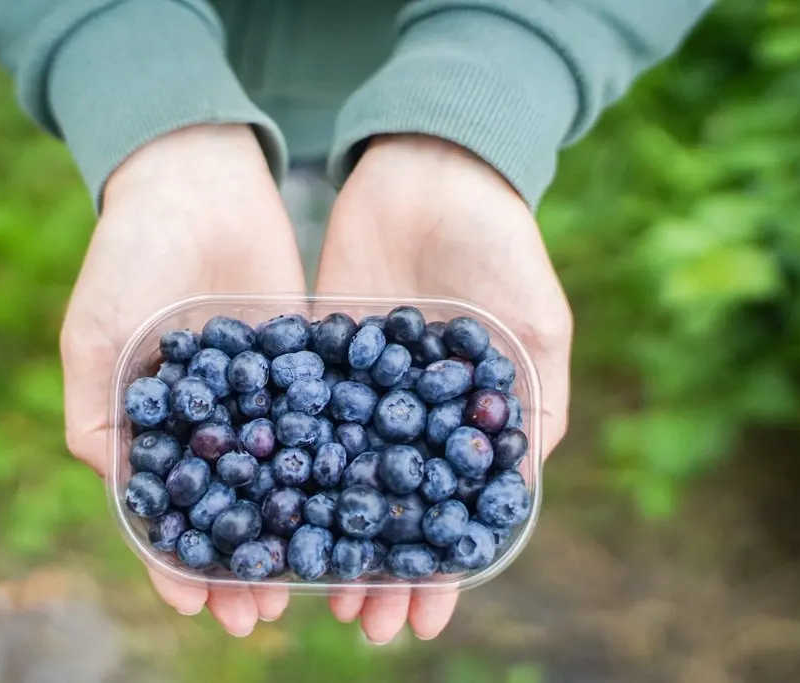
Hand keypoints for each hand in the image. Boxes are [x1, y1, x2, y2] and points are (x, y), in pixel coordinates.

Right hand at [60, 124, 304, 635]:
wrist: (198, 179)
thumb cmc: (129, 253)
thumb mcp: (96, 333)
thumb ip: (98, 410)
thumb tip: (117, 488)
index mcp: (155, 424)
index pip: (167, 510)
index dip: (178, 559)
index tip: (197, 604)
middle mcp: (214, 420)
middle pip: (232, 507)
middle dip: (245, 561)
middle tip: (264, 616)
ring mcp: (263, 395)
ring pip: (284, 477)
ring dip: (298, 528)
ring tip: (319, 579)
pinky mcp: (309, 362)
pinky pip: (327, 419)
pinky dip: (341, 462)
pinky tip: (362, 501)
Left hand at [316, 135, 572, 642]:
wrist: (429, 168)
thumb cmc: (500, 244)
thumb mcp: (534, 324)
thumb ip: (534, 401)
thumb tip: (524, 485)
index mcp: (470, 420)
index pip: (452, 513)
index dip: (439, 567)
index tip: (421, 618)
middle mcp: (413, 414)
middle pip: (391, 507)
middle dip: (377, 566)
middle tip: (358, 621)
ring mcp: (363, 388)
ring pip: (340, 475)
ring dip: (328, 531)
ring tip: (308, 586)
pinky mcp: (319, 354)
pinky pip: (296, 416)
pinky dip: (282, 461)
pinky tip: (265, 503)